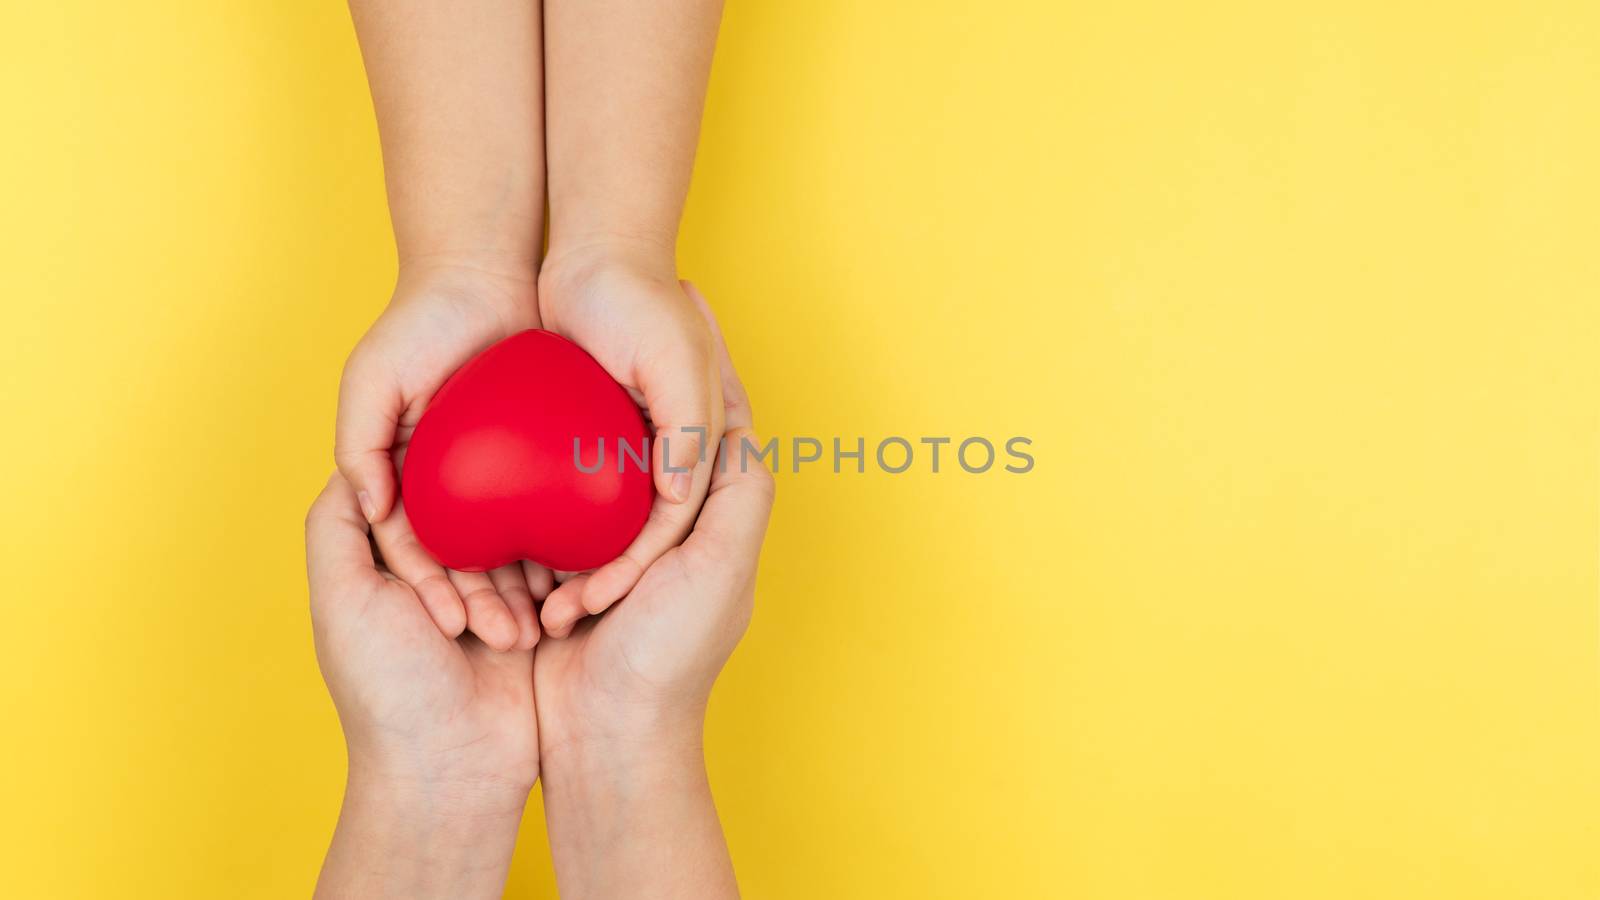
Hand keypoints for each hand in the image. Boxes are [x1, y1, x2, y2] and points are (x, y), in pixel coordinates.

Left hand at [306, 471, 537, 898]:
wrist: (454, 767)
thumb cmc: (389, 688)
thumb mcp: (341, 598)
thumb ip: (335, 523)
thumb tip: (355, 462)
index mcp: (378, 565)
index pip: (407, 502)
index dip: (419, 537)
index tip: (424, 589)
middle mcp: (428, 573)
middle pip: (464, 520)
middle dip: (469, 570)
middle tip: (457, 625)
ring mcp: (480, 592)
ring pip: (507, 546)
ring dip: (505, 593)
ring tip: (499, 638)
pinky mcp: (525, 613)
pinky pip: (544, 575)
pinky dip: (538, 603)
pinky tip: (538, 626)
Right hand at [336, 261, 550, 650]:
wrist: (483, 275)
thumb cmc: (416, 324)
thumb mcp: (371, 381)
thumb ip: (358, 442)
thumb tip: (372, 506)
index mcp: (404, 481)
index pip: (414, 554)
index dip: (432, 591)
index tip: (454, 624)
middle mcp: (450, 486)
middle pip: (467, 562)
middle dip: (488, 605)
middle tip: (516, 637)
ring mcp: (498, 474)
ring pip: (514, 546)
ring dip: (529, 587)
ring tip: (552, 619)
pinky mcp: (543, 457)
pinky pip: (556, 509)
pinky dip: (566, 541)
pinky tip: (584, 570)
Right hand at [535, 289, 769, 898]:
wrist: (606, 736)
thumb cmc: (671, 652)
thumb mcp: (719, 564)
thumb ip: (737, 492)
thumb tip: (739, 423)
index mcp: (715, 520)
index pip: (716, 423)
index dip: (704, 357)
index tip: (683, 295)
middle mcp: (669, 527)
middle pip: (650, 430)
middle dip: (632, 372)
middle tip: (607, 309)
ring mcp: (613, 546)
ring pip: (594, 458)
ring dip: (578, 413)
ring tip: (556, 345)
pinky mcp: (566, 568)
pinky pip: (550, 502)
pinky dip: (536, 469)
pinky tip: (510, 424)